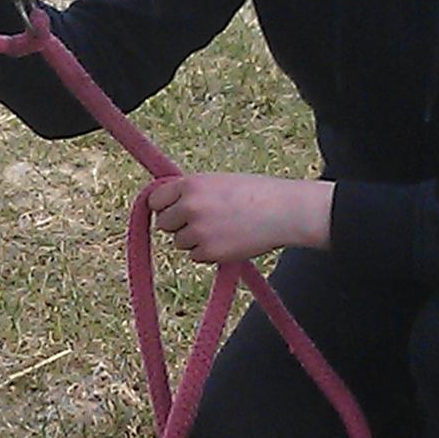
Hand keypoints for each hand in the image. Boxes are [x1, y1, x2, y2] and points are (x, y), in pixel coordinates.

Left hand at [147, 173, 333, 264]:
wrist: (283, 211)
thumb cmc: (254, 193)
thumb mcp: (218, 181)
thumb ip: (191, 191)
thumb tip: (162, 204)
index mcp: (190, 184)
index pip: (155, 200)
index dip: (165, 206)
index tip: (173, 210)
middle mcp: (190, 207)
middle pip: (164, 224)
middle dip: (178, 224)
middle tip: (202, 221)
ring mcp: (198, 231)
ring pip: (179, 242)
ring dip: (194, 240)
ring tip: (222, 229)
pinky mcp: (209, 253)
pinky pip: (196, 256)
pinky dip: (208, 253)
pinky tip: (229, 240)